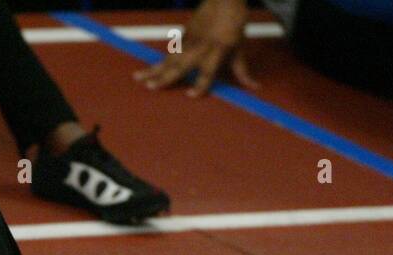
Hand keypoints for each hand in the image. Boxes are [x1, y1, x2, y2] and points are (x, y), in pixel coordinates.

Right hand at [134, 0, 256, 96]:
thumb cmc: (235, 22)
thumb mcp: (240, 47)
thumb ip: (242, 70)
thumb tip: (255, 88)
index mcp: (218, 49)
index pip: (207, 71)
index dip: (200, 84)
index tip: (190, 95)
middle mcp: (201, 45)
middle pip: (180, 64)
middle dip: (164, 77)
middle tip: (150, 87)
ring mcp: (190, 39)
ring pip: (169, 57)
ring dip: (153, 68)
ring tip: (138, 78)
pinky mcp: (184, 34)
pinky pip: (171, 51)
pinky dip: (160, 61)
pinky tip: (148, 69)